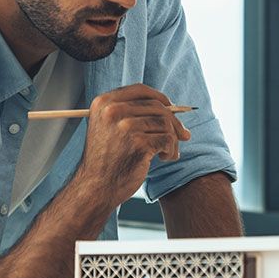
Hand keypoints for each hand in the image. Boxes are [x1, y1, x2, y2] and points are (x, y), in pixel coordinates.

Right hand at [75, 84, 191, 207]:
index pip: (140, 90)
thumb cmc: (106, 159)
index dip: (159, 97)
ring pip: (165, 124)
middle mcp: (112, 111)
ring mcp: (125, 127)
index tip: (171, 107)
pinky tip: (163, 159)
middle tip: (183, 135)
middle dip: (174, 122)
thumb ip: (129, 112)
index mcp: (103, 103)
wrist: (95, 187)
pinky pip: (168, 140)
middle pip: (157, 106)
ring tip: (168, 153)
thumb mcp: (108, 127)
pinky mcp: (138, 144)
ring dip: (173, 140)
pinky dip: (171, 150)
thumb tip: (170, 106)